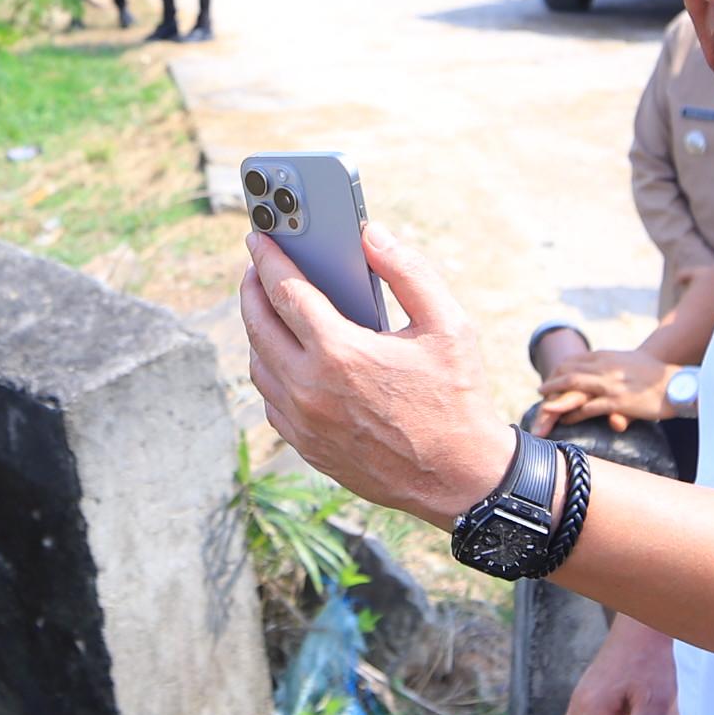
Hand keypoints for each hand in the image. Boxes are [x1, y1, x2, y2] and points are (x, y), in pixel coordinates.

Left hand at [240, 218, 511, 523]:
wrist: (460, 479)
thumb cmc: (458, 399)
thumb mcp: (448, 325)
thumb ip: (409, 272)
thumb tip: (372, 235)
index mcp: (340, 353)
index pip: (286, 291)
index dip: (268, 259)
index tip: (258, 238)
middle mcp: (310, 389)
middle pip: (259, 325)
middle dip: (253, 289)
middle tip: (257, 267)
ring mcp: (304, 423)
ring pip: (259, 366)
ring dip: (258, 330)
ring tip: (270, 308)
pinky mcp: (307, 448)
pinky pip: (272, 401)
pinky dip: (271, 371)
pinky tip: (285, 357)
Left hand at [537, 345, 675, 430]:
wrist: (676, 383)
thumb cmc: (654, 374)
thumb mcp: (628, 361)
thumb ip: (610, 364)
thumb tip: (597, 370)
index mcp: (606, 356)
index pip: (573, 361)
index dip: (558, 371)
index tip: (549, 380)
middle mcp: (605, 367)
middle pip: (568, 373)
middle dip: (551, 384)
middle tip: (539, 393)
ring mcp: (610, 385)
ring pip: (573, 387)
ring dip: (555, 398)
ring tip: (544, 407)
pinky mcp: (618, 402)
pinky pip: (589, 408)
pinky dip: (573, 414)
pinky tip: (566, 420)